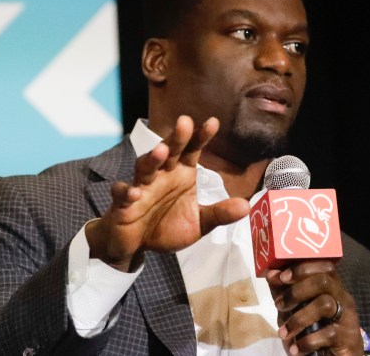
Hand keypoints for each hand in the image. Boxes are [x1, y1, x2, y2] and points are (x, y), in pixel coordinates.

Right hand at [86, 115, 250, 271]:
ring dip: (152, 158)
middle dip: (176, 137)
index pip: (192, 150)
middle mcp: (162, 175)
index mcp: (181, 173)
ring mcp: (141, 187)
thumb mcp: (199, 223)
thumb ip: (220, 214)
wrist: (137, 245)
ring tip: (162, 151)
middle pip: (169, 151)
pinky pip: (122, 195)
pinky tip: (134, 193)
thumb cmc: (167, 226)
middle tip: (185, 122)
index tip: (213, 122)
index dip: (200, 136)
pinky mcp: (123, 205)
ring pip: (145, 168)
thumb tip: (246, 207)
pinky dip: (126, 192)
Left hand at [265, 260, 363, 355]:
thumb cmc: (315, 332)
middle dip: (297, 291)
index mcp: (332, 288)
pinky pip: (328, 333)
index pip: (325, 266)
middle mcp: (343, 298)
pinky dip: (306, 342)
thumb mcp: (295, 311)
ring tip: (284, 333)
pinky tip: (296, 349)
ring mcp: (347, 317)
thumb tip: (271, 274)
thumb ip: (285, 293)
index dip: (302, 268)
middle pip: (324, 281)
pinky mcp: (348, 338)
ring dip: (299, 319)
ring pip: (325, 304)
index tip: (282, 277)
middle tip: (279, 305)